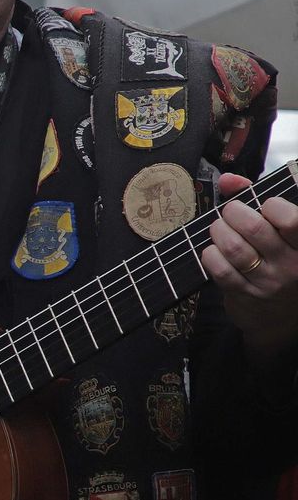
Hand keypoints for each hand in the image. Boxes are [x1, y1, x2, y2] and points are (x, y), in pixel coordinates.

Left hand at [205, 174, 297, 363]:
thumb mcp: (281, 233)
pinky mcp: (245, 296)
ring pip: (234, 248)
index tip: (264, 206)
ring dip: (219, 231)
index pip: (292, 220)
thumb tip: (228, 180)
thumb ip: (255, 198)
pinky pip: (220, 269)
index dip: (271, 206)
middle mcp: (293, 266)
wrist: (280, 319)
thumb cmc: (279, 261)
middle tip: (231, 213)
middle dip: (234, 213)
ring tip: (219, 228)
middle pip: (255, 229)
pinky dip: (210, 254)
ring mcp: (269, 282)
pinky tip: (213, 251)